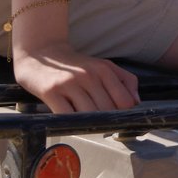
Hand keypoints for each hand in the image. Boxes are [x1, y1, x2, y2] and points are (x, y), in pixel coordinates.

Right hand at [11, 38, 139, 115]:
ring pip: (89, 115)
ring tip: (87, 124)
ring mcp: (69, 84)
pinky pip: (67, 116)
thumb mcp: (104, 66)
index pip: (124, 101)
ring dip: (90, 124)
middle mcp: (88, 76)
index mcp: (104, 69)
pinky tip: (72, 122)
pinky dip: (72, 123)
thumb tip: (136, 102)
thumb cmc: (75, 65)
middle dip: (107, 121)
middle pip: (107, 110)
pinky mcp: (51, 92)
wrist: (40, 53)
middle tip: (101, 125)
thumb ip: (125, 80)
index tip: (117, 119)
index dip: (123, 114)